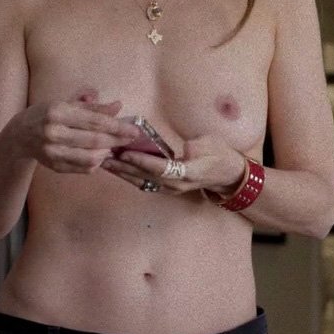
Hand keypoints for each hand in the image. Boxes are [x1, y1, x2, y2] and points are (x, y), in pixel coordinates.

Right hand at [9, 88, 139, 173]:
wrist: (19, 135)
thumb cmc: (46, 114)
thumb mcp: (67, 104)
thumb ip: (93, 107)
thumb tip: (118, 106)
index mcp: (57, 112)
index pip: (94, 121)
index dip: (117, 127)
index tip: (134, 130)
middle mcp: (53, 133)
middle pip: (94, 141)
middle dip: (117, 140)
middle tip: (131, 139)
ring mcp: (52, 152)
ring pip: (90, 158)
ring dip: (107, 153)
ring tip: (114, 146)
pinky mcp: (54, 166)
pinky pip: (83, 168)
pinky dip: (97, 162)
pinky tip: (100, 155)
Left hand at [103, 133, 246, 195]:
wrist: (228, 174)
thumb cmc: (221, 155)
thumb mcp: (212, 145)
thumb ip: (196, 146)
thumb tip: (182, 148)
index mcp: (189, 173)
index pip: (161, 168)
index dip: (142, 161)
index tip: (125, 153)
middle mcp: (177, 184)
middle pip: (146, 177)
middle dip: (124, 167)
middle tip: (104, 156)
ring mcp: (171, 188)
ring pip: (142, 181)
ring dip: (123, 173)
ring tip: (105, 163)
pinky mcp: (167, 187)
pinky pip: (145, 182)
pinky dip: (130, 175)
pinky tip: (118, 169)